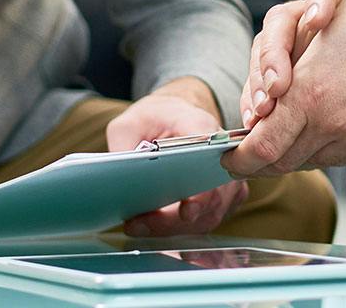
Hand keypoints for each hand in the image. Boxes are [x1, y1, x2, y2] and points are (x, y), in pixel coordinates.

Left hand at [108, 78, 248, 235]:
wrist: (175, 117)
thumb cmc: (156, 119)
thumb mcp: (129, 123)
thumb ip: (123, 147)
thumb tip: (118, 179)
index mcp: (201, 126)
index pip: (211, 157)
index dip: (203, 187)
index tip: (186, 210)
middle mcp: (223, 152)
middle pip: (211, 197)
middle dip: (174, 219)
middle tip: (139, 225)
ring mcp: (227, 177)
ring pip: (210, 215)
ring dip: (173, 227)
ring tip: (138, 226)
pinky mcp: (224, 196)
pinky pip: (208, 219)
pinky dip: (181, 228)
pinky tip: (154, 226)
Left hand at [221, 0, 345, 177]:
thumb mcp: (315, 38)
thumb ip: (282, 81)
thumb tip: (260, 120)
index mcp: (309, 94)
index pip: (263, 148)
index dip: (241, 159)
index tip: (230, 159)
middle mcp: (333, 121)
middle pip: (284, 161)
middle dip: (264, 157)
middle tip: (251, 153)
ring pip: (312, 162)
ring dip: (296, 152)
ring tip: (287, 139)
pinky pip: (343, 158)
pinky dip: (327, 149)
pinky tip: (323, 133)